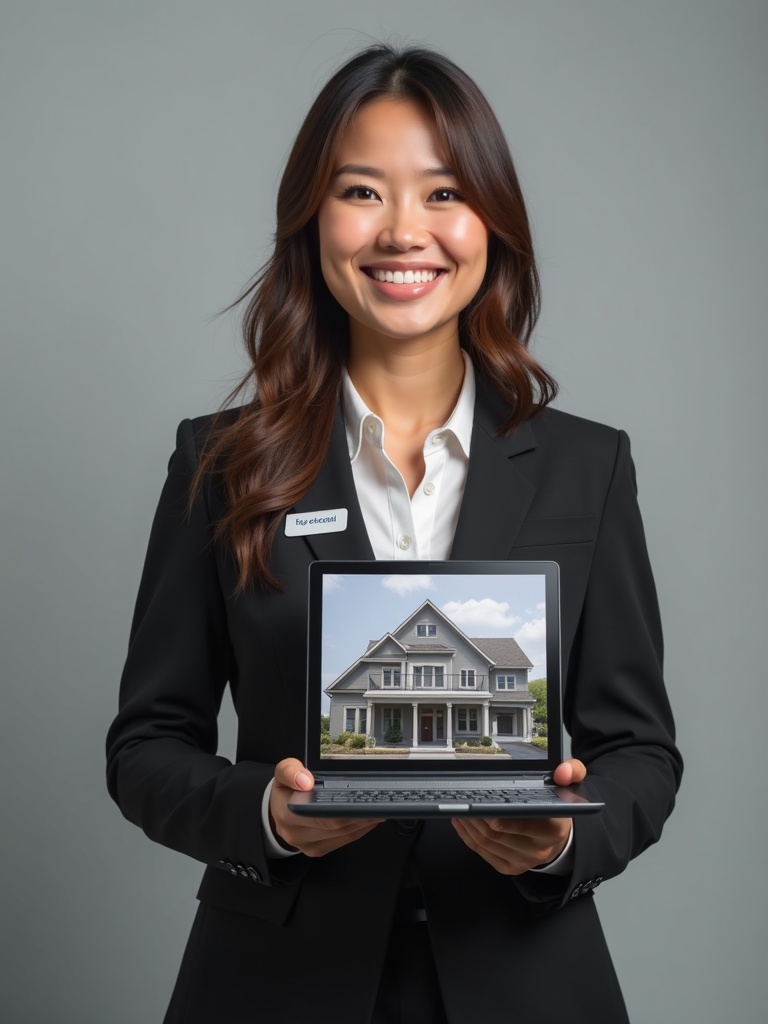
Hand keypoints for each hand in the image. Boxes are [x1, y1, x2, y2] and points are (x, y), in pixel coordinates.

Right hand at [268, 758, 381, 857]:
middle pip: (337, 825)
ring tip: (378, 807)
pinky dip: (360, 829)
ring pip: (344, 834)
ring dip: (364, 822)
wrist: (277, 811)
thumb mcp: (282, 772)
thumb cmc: (285, 790)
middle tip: (378, 801)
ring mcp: (308, 845)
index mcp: (287, 813)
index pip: (321, 813)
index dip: (344, 807)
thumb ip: (291, 771)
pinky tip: (369, 818)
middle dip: (360, 814)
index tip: (362, 797)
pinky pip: (344, 841)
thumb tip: (306, 781)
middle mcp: (296, 833)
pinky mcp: (318, 850)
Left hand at [451, 758, 586, 874]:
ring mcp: (523, 861)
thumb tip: (562, 771)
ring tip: (460, 809)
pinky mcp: (510, 867)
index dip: (504, 818)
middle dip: (478, 817)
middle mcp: (539, 849)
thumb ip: (572, 772)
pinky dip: (468, 837)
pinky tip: (460, 823)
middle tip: (465, 801)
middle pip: (500, 834)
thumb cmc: (558, 808)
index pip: (525, 824)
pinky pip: (483, 853)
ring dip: (469, 826)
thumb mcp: (573, 785)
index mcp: (554, 828)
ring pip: (488, 843)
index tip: (485, 808)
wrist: (560, 839)